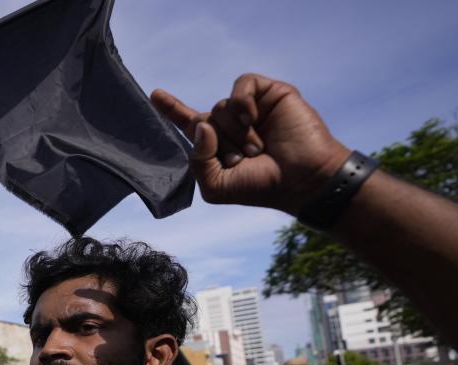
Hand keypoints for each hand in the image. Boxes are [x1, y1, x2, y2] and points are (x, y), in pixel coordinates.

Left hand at [150, 73, 350, 213]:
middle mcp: (231, 125)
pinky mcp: (269, 94)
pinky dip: (243, 102)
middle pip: (203, 120)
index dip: (172, 110)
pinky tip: (253, 118)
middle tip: (244, 159)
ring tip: (259, 148)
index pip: (189, 124)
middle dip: (219, 144)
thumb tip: (201, 125)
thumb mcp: (216, 186)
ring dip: (236, 132)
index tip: (156, 95)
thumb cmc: (261, 187)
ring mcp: (250, 109)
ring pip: (221, 107)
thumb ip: (198, 161)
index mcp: (216, 145)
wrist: (302, 180)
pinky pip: (242, 85)